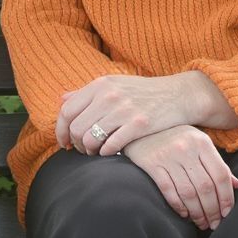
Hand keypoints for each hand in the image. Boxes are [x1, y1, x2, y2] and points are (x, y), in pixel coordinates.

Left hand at [57, 73, 198, 154]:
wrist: (177, 95)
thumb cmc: (141, 92)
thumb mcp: (113, 84)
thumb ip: (86, 92)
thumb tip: (61, 99)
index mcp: (100, 84)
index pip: (67, 110)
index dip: (60, 129)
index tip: (63, 141)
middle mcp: (109, 95)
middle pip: (76, 128)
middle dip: (75, 144)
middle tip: (82, 150)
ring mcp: (124, 110)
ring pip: (91, 139)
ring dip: (89, 151)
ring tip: (95, 152)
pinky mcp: (139, 125)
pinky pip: (111, 146)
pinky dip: (106, 153)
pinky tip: (109, 152)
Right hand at [123, 126, 237, 230]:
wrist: (143, 127)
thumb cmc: (176, 136)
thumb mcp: (199, 143)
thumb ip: (217, 163)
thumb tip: (237, 185)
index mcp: (202, 142)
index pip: (221, 175)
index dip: (226, 197)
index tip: (227, 213)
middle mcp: (186, 148)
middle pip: (205, 187)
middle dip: (212, 210)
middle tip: (214, 224)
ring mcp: (168, 156)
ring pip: (188, 193)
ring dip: (197, 212)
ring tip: (201, 223)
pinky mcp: (152, 164)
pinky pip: (168, 191)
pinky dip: (178, 206)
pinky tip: (184, 214)